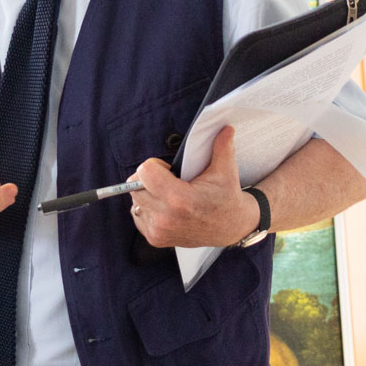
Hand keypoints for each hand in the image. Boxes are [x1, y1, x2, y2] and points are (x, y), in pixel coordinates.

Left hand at [127, 126, 257, 247]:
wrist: (231, 228)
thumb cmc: (226, 198)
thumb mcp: (225, 171)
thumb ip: (221, 147)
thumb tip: (226, 127)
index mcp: (179, 199)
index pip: (144, 172)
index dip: (154, 166)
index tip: (168, 170)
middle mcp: (165, 218)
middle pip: (135, 186)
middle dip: (147, 179)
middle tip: (167, 180)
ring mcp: (159, 231)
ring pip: (135, 201)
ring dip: (146, 194)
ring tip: (167, 194)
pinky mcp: (155, 239)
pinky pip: (137, 214)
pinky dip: (146, 208)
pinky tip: (164, 207)